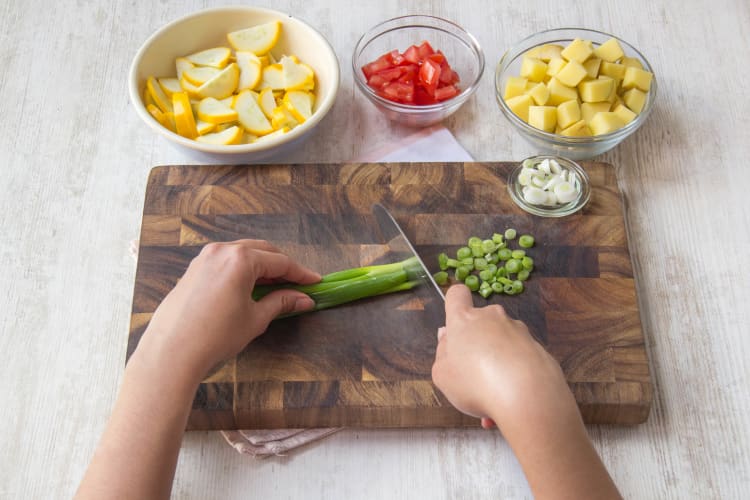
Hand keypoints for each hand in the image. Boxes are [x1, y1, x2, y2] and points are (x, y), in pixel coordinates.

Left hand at [137, 239, 319, 380]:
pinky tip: (248, 288)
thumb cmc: (216, 336)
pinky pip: (224, 262)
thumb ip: (281, 302)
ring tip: (275, 287)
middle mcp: (222, 250)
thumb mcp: (255, 319)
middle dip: (281, 267)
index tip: (315, 282)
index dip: (300, 273)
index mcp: (241, 259)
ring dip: (261, 267)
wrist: (172, 352)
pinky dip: (241, 270)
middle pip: (261, 252)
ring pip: (241, 254)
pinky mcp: (192, 270)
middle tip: (297, 285)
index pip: (280, 262)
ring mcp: (204, 258)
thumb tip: (304, 299)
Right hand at [431, 285, 579, 437]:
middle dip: (477, 343)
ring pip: (501, 341)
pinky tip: (512, 397)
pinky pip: (519, 357)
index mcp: (464, 319)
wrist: (526, 395)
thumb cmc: (475, 383)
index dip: (454, 305)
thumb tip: (447, 338)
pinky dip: (514, 372)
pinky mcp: (538, 347)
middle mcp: (493, 317)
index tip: (455, 326)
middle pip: (481, 322)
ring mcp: (518, 330)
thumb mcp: (442, 374)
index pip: (457, 295)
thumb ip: (442, 353)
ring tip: (494, 394)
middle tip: (473, 372)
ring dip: (497, 361)